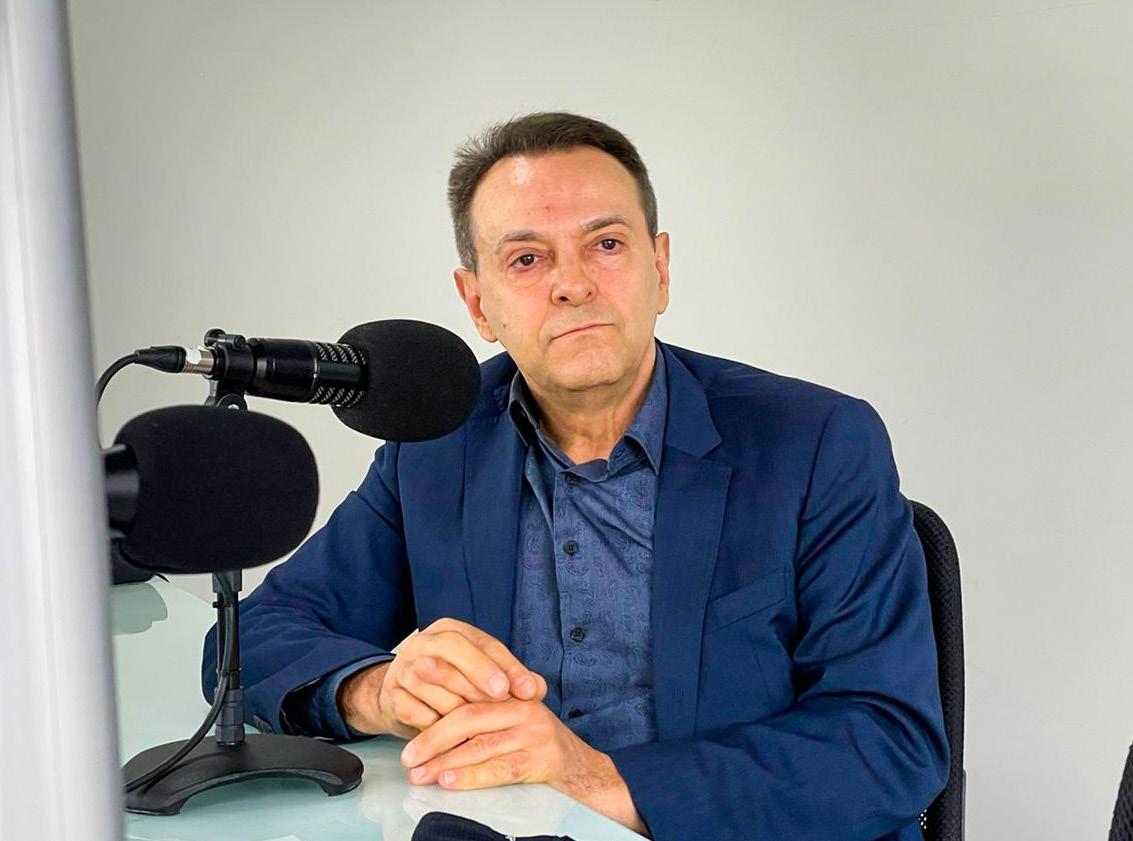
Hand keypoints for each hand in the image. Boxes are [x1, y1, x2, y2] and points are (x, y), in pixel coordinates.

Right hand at [338, 618, 546, 737]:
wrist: (398, 698)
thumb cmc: (448, 686)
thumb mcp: (478, 675)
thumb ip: (510, 679)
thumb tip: (538, 688)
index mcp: (449, 630)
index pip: (482, 642)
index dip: (507, 665)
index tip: (527, 689)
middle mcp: (424, 643)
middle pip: (453, 650)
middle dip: (481, 674)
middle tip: (503, 697)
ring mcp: (403, 668)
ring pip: (433, 681)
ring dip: (459, 704)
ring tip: (481, 723)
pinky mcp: (391, 696)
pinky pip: (415, 710)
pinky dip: (435, 724)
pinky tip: (453, 737)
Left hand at [398, 699, 647, 834]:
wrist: (586, 772)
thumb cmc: (541, 749)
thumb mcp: (514, 723)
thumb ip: (484, 717)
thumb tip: (433, 724)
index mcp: (514, 695)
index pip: (470, 690)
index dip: (439, 691)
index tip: (410, 694)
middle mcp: (525, 708)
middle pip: (469, 717)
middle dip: (433, 736)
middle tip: (408, 756)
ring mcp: (535, 733)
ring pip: (481, 745)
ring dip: (445, 761)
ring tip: (420, 774)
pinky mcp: (542, 759)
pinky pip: (500, 768)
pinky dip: (471, 776)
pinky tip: (450, 782)